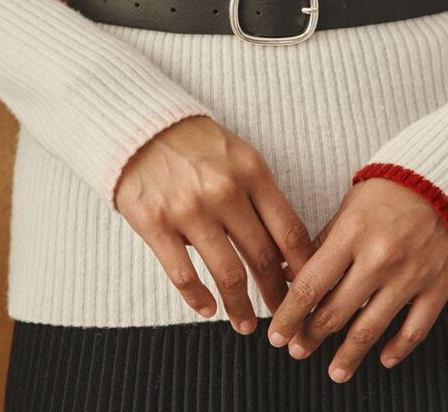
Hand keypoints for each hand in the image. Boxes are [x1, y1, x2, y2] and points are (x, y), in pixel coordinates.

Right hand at [115, 115, 315, 333]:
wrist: (139, 124)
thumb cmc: (194, 142)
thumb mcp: (238, 155)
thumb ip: (260, 195)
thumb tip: (281, 247)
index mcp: (252, 172)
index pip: (290, 230)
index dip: (303, 268)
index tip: (308, 288)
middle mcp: (225, 191)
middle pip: (264, 257)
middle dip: (278, 294)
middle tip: (283, 314)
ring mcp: (189, 209)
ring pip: (228, 273)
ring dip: (240, 306)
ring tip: (246, 323)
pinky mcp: (155, 223)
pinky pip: (183, 274)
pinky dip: (198, 299)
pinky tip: (207, 309)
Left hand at [268, 177, 447, 381]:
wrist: (442, 182)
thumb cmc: (388, 192)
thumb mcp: (346, 210)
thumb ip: (318, 245)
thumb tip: (288, 275)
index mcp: (350, 235)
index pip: (309, 286)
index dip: (289, 316)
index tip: (278, 334)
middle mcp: (378, 259)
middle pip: (336, 312)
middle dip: (311, 336)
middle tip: (298, 349)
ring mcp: (410, 275)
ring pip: (371, 328)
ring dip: (348, 354)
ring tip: (334, 370)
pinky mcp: (437, 286)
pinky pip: (415, 329)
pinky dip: (398, 349)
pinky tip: (382, 358)